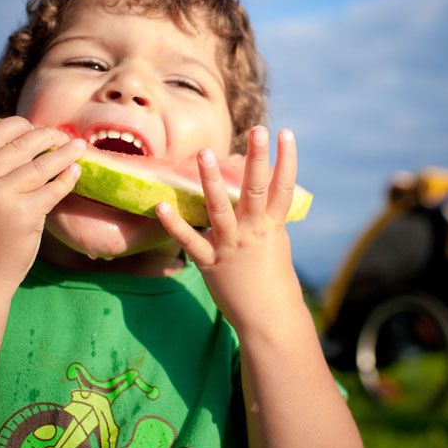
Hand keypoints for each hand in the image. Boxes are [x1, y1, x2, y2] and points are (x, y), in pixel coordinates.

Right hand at [0, 116, 85, 292]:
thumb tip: (26, 145)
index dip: (19, 125)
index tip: (36, 126)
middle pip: (21, 144)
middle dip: (47, 136)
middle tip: (64, 136)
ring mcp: (2, 196)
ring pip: (42, 165)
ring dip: (65, 153)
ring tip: (79, 146)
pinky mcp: (24, 213)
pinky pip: (54, 188)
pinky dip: (68, 177)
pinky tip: (76, 171)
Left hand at [156, 126, 303, 334]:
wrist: (269, 318)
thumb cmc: (273, 278)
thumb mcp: (275, 242)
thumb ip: (264, 216)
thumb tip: (258, 190)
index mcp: (273, 227)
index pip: (283, 188)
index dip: (286, 160)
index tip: (285, 133)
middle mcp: (254, 232)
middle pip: (255, 190)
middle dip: (258, 158)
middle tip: (258, 130)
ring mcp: (231, 247)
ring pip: (220, 209)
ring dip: (211, 180)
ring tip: (204, 152)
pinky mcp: (210, 263)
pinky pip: (190, 241)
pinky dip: (174, 224)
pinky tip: (161, 205)